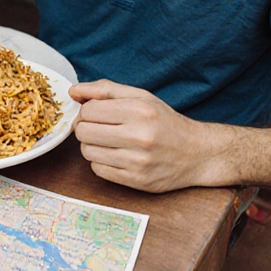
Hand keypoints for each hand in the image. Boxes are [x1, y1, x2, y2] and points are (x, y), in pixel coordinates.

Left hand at [71, 79, 210, 192]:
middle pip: (83, 132)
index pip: (88, 111)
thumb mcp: (141, 97)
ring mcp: (139, 161)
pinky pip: (98, 170)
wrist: (199, 153)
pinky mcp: (138, 181)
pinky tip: (117, 156)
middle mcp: (140, 136)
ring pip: (87, 152)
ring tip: (110, 142)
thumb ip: (104, 90)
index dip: (86, 112)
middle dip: (86, 128)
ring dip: (92, 146)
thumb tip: (72, 91)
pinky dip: (101, 162)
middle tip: (100, 128)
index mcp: (140, 111)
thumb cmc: (165, 122)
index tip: (95, 114)